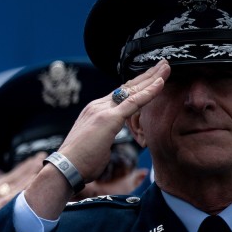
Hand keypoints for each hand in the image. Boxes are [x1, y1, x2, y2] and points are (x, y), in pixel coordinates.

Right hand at [27, 59, 168, 218]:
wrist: (66, 167)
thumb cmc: (80, 162)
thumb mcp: (95, 144)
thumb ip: (103, 137)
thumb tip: (106, 142)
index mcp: (94, 111)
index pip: (120, 94)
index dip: (137, 85)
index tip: (151, 77)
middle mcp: (97, 106)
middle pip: (127, 87)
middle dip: (146, 75)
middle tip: (162, 64)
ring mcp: (102, 110)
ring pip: (132, 89)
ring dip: (151, 77)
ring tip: (166, 67)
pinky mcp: (109, 118)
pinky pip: (134, 102)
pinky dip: (149, 91)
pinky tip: (161, 83)